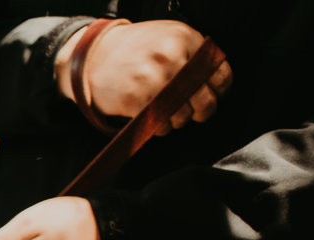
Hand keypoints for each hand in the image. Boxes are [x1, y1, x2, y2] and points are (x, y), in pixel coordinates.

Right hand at [58, 20, 229, 127]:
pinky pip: (160, 125)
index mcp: (185, 40)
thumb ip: (193, 53)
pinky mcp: (136, 100)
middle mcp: (172, 57)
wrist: (94, 56)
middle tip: (194, 112)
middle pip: (204, 100)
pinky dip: (159, 127)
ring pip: (183, 116)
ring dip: (177, 120)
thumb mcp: (168, 37)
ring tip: (166, 111)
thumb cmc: (134, 49)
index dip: (218, 90)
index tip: (211, 95)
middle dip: (201, 111)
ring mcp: (153, 80)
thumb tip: (215, 81)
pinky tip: (152, 116)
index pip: (219, 74)